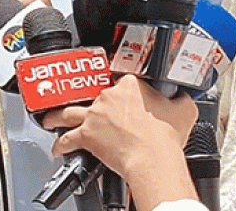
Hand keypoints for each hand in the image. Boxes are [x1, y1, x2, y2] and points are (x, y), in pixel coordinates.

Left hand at [41, 75, 198, 208]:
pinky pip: (68, 139)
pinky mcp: (87, 134)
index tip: (123, 95)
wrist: (153, 157)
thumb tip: (183, 97)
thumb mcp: (184, 110)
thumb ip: (181, 99)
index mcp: (130, 85)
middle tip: (89, 108)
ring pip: (69, 111)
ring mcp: (95, 114)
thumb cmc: (165, 137)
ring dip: (57, 115)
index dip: (123, 88)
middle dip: (90, 102)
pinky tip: (58, 148)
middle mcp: (108, 96)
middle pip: (93, 94)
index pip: (122, 79)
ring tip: (50, 118)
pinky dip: (61, 144)